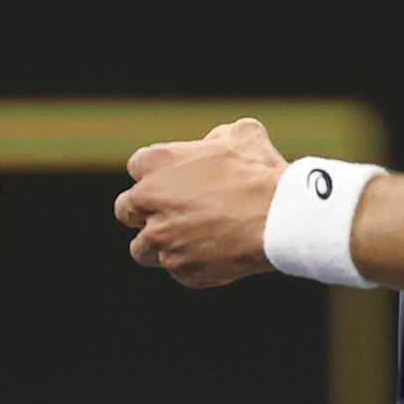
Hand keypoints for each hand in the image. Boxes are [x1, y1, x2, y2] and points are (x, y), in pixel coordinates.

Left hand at [114, 117, 287, 287]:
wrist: (278, 217)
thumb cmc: (259, 173)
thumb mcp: (241, 134)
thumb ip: (215, 139)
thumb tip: (212, 147)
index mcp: (156, 162)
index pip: (137, 167)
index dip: (156, 175)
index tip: (172, 183)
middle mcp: (148, 200)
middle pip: (126, 210)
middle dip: (143, 212)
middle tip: (168, 215)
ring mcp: (161, 238)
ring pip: (141, 248)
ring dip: (159, 245)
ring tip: (186, 243)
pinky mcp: (179, 268)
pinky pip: (176, 270)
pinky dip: (191, 264)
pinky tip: (214, 256)